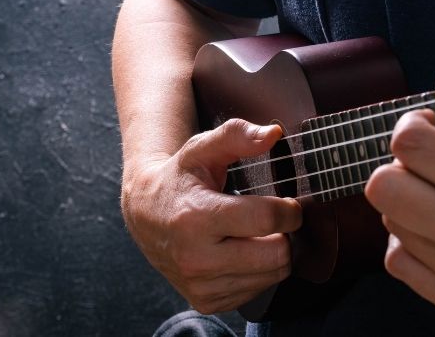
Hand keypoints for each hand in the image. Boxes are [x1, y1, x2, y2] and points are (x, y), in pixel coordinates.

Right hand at [122, 119, 301, 313]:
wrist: (145, 215)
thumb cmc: (180, 179)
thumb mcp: (202, 149)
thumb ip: (237, 135)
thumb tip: (272, 134)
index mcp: (196, 217)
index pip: (266, 220)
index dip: (289, 210)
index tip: (289, 204)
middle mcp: (196, 257)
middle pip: (276, 255)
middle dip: (285, 234)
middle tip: (275, 220)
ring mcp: (200, 284)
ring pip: (272, 276)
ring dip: (274, 253)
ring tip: (256, 234)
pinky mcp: (205, 301)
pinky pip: (256, 291)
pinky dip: (258, 272)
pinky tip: (242, 251)